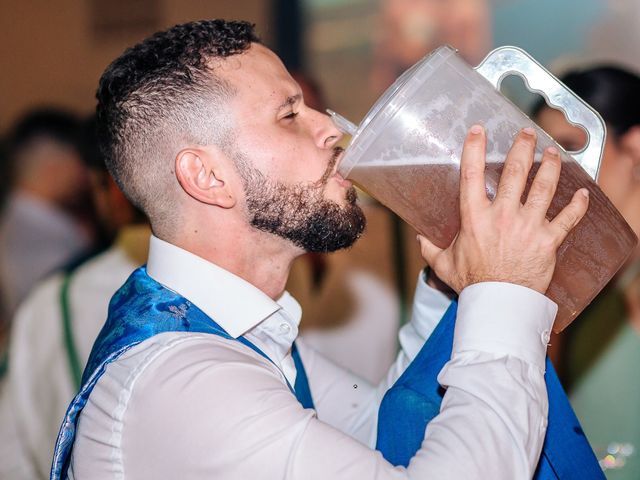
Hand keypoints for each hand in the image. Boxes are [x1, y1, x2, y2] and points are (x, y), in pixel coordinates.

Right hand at [418, 125, 588, 294]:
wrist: (499, 303)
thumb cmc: (472, 283)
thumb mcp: (443, 264)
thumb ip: (430, 249)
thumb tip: (420, 238)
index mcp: (475, 218)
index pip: (472, 175)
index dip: (474, 148)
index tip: (479, 130)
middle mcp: (502, 216)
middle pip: (514, 173)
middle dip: (522, 148)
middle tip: (527, 133)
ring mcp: (527, 226)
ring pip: (543, 188)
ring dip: (550, 166)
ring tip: (553, 153)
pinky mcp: (547, 240)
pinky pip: (567, 219)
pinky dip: (577, 206)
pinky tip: (583, 193)